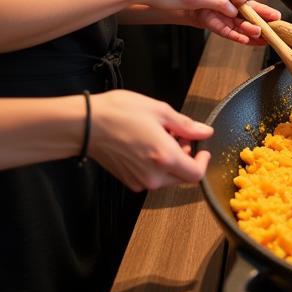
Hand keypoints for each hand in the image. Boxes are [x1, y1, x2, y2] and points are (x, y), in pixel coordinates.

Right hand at [88, 89, 213, 190]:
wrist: (86, 125)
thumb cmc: (120, 113)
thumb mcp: (160, 111)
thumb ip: (186, 125)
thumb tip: (205, 132)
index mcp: (165, 158)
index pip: (196, 174)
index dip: (203, 161)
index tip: (202, 149)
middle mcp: (153, 175)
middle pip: (183, 176)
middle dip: (186, 157)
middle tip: (178, 134)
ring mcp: (139, 181)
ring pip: (167, 177)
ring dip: (171, 160)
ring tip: (160, 136)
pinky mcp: (128, 181)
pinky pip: (151, 177)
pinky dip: (156, 164)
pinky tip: (147, 144)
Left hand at [191, 0, 281, 44]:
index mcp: (238, 1)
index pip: (256, 8)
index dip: (267, 13)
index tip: (277, 16)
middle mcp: (233, 11)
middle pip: (251, 19)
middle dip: (263, 23)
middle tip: (274, 27)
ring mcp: (223, 18)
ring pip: (240, 27)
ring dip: (250, 31)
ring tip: (259, 32)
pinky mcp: (212, 23)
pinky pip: (225, 31)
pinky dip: (235, 36)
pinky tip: (244, 39)